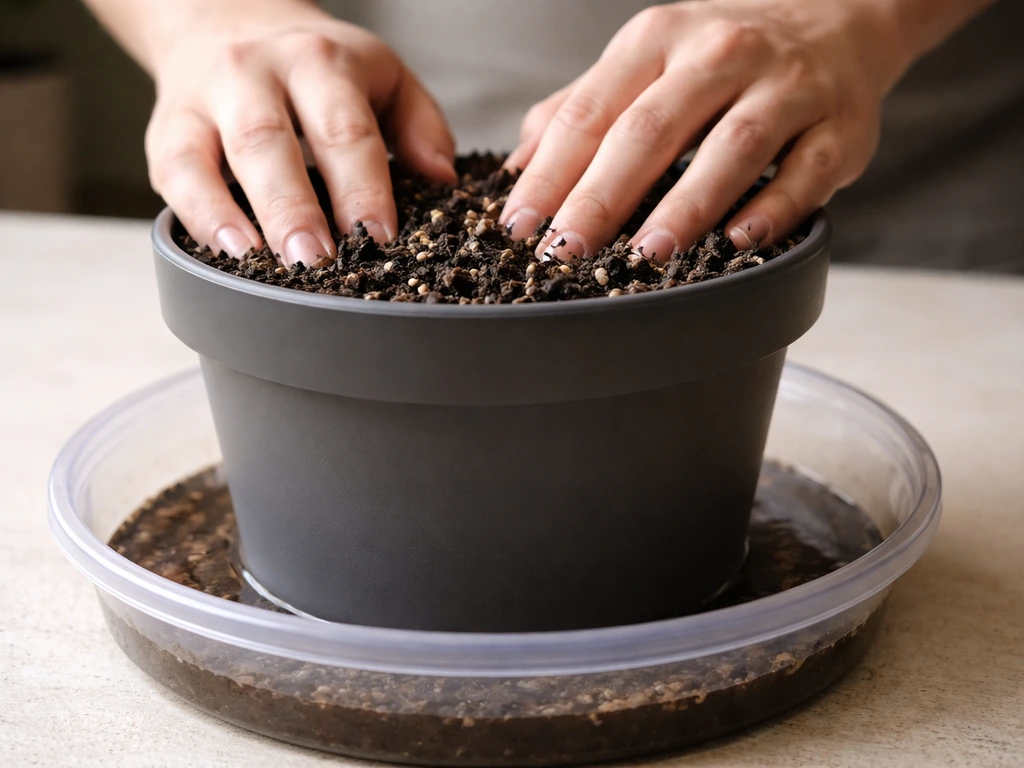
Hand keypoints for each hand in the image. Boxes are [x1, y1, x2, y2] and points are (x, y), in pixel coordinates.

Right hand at [145, 1, 455, 265]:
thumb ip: (420, 124)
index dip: (361, 187)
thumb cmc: (320, 68)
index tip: (379, 238)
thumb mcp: (383, 76)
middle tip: (317, 261)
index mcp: (320, 62)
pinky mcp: (167, 129)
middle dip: (293, 207)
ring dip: (235, 216)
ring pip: (210, 156)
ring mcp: (205, 100)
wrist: (228, 20)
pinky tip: (224, 252)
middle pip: (270, 140)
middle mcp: (255, 73)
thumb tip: (443, 179)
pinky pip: (174, 173)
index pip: (343, 128)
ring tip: (261, 265)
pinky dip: (197, 216)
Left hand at [499, 0, 906, 260]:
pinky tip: (741, 241)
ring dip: (687, 203)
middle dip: (603, 194)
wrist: (839, 14)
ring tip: (648, 252)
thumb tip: (518, 168)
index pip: (591, 111)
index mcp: (657, 39)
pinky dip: (775, 207)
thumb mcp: (646, 59)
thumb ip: (583, 108)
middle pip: (652, 128)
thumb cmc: (723, 55)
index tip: (519, 226)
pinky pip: (807, 169)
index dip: (550, 172)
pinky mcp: (839, 125)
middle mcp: (720, 54)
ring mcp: (786, 86)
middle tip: (567, 248)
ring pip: (732, 145)